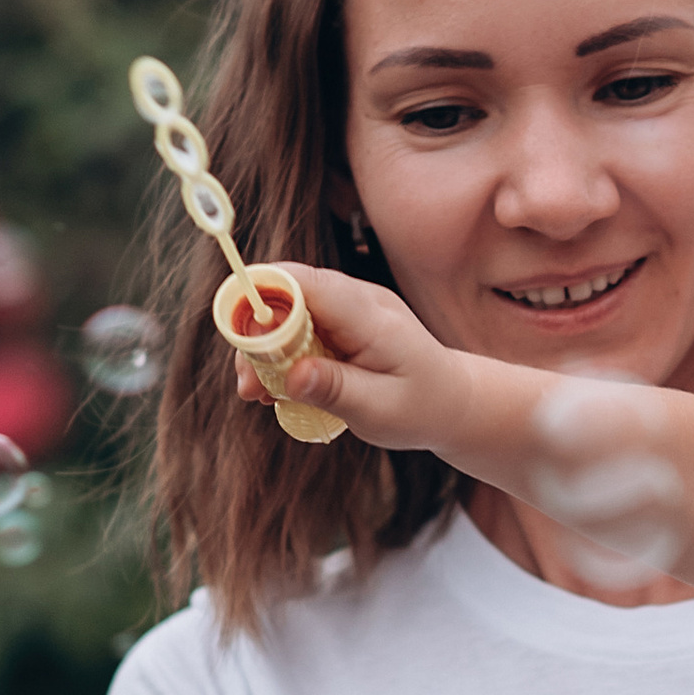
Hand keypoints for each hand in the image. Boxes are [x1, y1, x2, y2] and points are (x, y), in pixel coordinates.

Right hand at [230, 260, 465, 456]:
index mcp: (370, 315)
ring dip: (265, 350)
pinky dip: (282, 355)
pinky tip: (278, 388)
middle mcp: (357, 300)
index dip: (263, 298)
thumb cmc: (421, 408)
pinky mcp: (341, 322)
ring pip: (287, 313)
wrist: (453, 403)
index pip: (306, 283)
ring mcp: (348, 308)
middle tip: (247, 385)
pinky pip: (299, 327)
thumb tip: (291, 376)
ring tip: (258, 394)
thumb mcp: (379, 410)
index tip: (240, 338)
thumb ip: (335, 390)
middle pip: (287, 295)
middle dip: (256, 335)